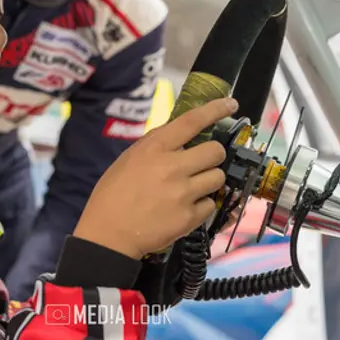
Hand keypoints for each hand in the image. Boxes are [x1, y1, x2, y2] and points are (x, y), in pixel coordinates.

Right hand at [73, 97, 238, 259]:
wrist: (108, 234)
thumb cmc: (112, 195)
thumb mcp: (129, 159)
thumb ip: (156, 145)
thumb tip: (181, 133)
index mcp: (155, 148)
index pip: (192, 121)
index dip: (216, 109)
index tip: (231, 104)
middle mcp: (172, 167)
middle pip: (215, 151)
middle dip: (213, 156)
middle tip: (203, 163)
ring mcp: (183, 193)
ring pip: (218, 177)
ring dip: (209, 181)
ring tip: (193, 188)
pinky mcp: (189, 217)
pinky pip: (211, 204)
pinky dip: (202, 206)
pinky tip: (185, 208)